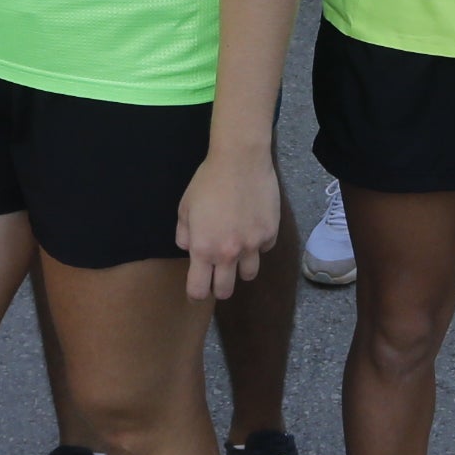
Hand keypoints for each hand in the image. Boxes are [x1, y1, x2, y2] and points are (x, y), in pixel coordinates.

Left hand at [175, 141, 281, 302]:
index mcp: (203, 249)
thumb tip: (189, 248)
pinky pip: (264, 249)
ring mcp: (252, 245)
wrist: (240, 161)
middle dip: (220, 288)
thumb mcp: (185, 207)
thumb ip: (184, 234)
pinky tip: (253, 227)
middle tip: (219, 277)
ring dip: (241, 268)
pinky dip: (258, 244)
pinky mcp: (270, 234)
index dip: (196, 293)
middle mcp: (228, 253)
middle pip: (225, 290)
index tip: (198, 288)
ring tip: (238, 252)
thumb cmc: (208, 181)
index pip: (199, 290)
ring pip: (249, 274)